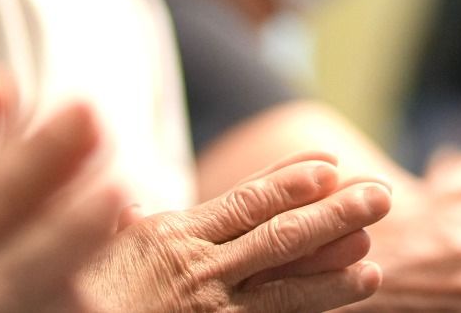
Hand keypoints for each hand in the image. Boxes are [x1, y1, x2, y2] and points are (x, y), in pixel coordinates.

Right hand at [79, 152, 391, 311]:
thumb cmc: (80, 294)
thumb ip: (126, 229)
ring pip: (289, 278)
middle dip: (334, 210)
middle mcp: (199, 267)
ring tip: (380, 242)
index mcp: (172, 235)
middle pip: (280, 232)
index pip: (245, 199)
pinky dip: (321, 301)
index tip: (330, 161)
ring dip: (339, 257)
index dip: (291, 178)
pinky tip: (357, 285)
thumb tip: (132, 206)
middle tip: (380, 192)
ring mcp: (212, 308)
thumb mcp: (98, 252)